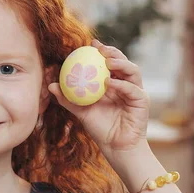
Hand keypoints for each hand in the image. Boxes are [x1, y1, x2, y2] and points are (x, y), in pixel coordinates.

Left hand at [48, 39, 149, 157]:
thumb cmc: (100, 129)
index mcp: (112, 84)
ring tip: (107, 61)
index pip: (109, 63)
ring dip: (121, 63)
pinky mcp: (142, 102)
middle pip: (123, 62)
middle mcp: (125, 85)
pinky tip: (109, 83)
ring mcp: (135, 92)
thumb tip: (51, 85)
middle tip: (100, 49)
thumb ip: (68, 99)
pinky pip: (132, 90)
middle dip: (113, 52)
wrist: (115, 148)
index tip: (90, 44)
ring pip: (133, 71)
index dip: (102, 51)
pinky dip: (121, 85)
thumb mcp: (81, 111)